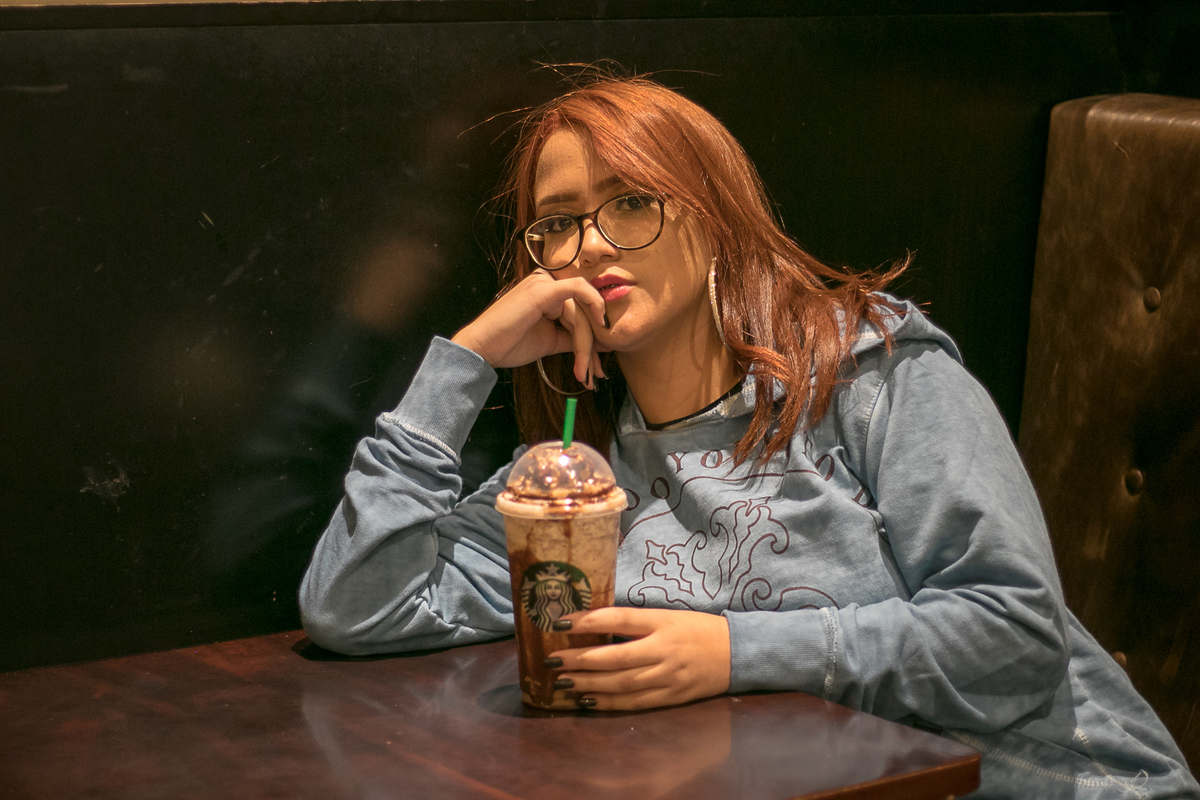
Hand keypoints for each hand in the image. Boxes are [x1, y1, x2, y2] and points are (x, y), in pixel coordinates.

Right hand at [451, 270, 606, 384]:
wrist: (483, 348)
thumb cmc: (510, 343)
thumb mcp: (551, 340)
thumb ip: (576, 338)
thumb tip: (604, 343)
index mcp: (548, 291)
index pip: (580, 311)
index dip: (592, 338)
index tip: (595, 366)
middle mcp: (547, 281)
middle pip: (583, 312)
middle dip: (591, 345)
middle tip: (594, 373)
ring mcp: (544, 282)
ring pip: (581, 312)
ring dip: (585, 344)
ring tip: (583, 371)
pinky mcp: (543, 289)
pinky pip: (578, 290)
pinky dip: (593, 306)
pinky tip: (599, 327)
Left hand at [548, 607, 730, 710]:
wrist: (736, 653)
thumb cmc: (698, 628)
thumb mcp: (668, 615)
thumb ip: (635, 622)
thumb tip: (593, 624)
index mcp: (662, 622)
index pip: (620, 618)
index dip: (589, 621)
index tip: (561, 621)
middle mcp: (663, 649)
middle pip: (615, 656)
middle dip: (580, 659)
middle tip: (552, 660)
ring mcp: (667, 675)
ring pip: (621, 682)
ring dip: (588, 683)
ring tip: (563, 681)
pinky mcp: (671, 696)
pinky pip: (634, 702)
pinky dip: (608, 702)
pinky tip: (588, 700)